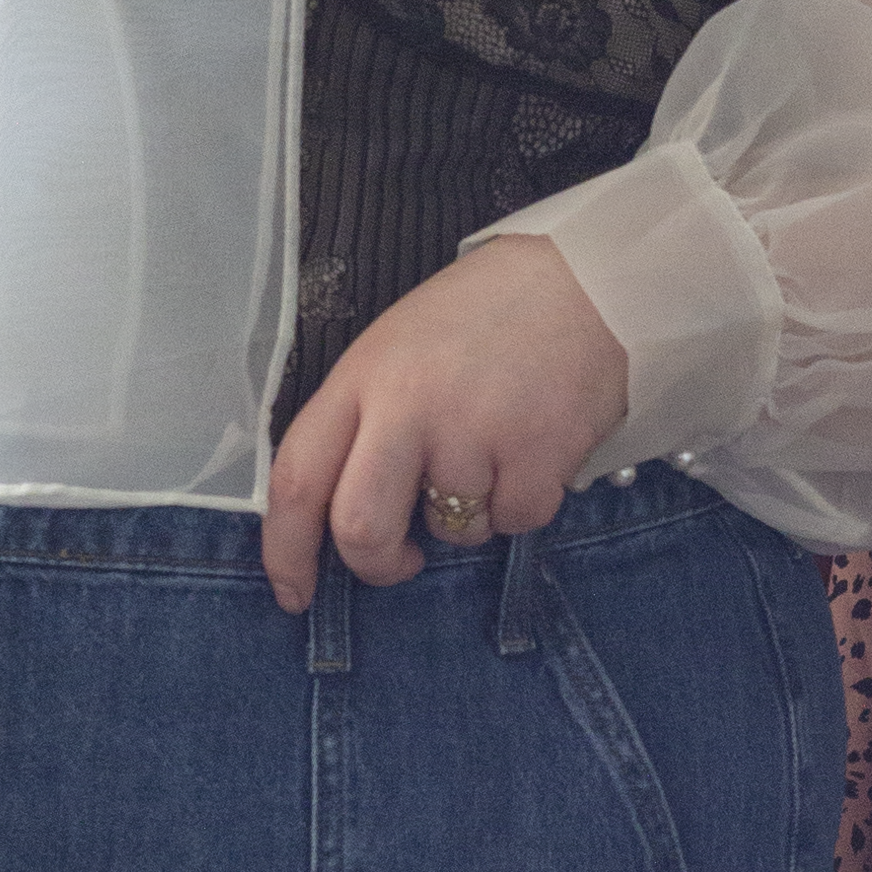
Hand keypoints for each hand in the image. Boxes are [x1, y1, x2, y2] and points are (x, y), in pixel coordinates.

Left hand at [260, 237, 632, 618]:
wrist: (586, 280)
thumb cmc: (486, 317)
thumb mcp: (398, 348)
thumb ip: (366, 422)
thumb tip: (342, 512)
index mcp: (361, 378)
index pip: (296, 479)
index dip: (285, 550)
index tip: (293, 591)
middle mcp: (406, 409)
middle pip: (360, 529)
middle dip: (378, 565)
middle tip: (403, 560)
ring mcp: (472, 435)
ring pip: (451, 532)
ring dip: (473, 511)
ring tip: (498, 443)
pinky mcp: (535, 458)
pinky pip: (515, 522)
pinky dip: (525, 501)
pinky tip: (536, 445)